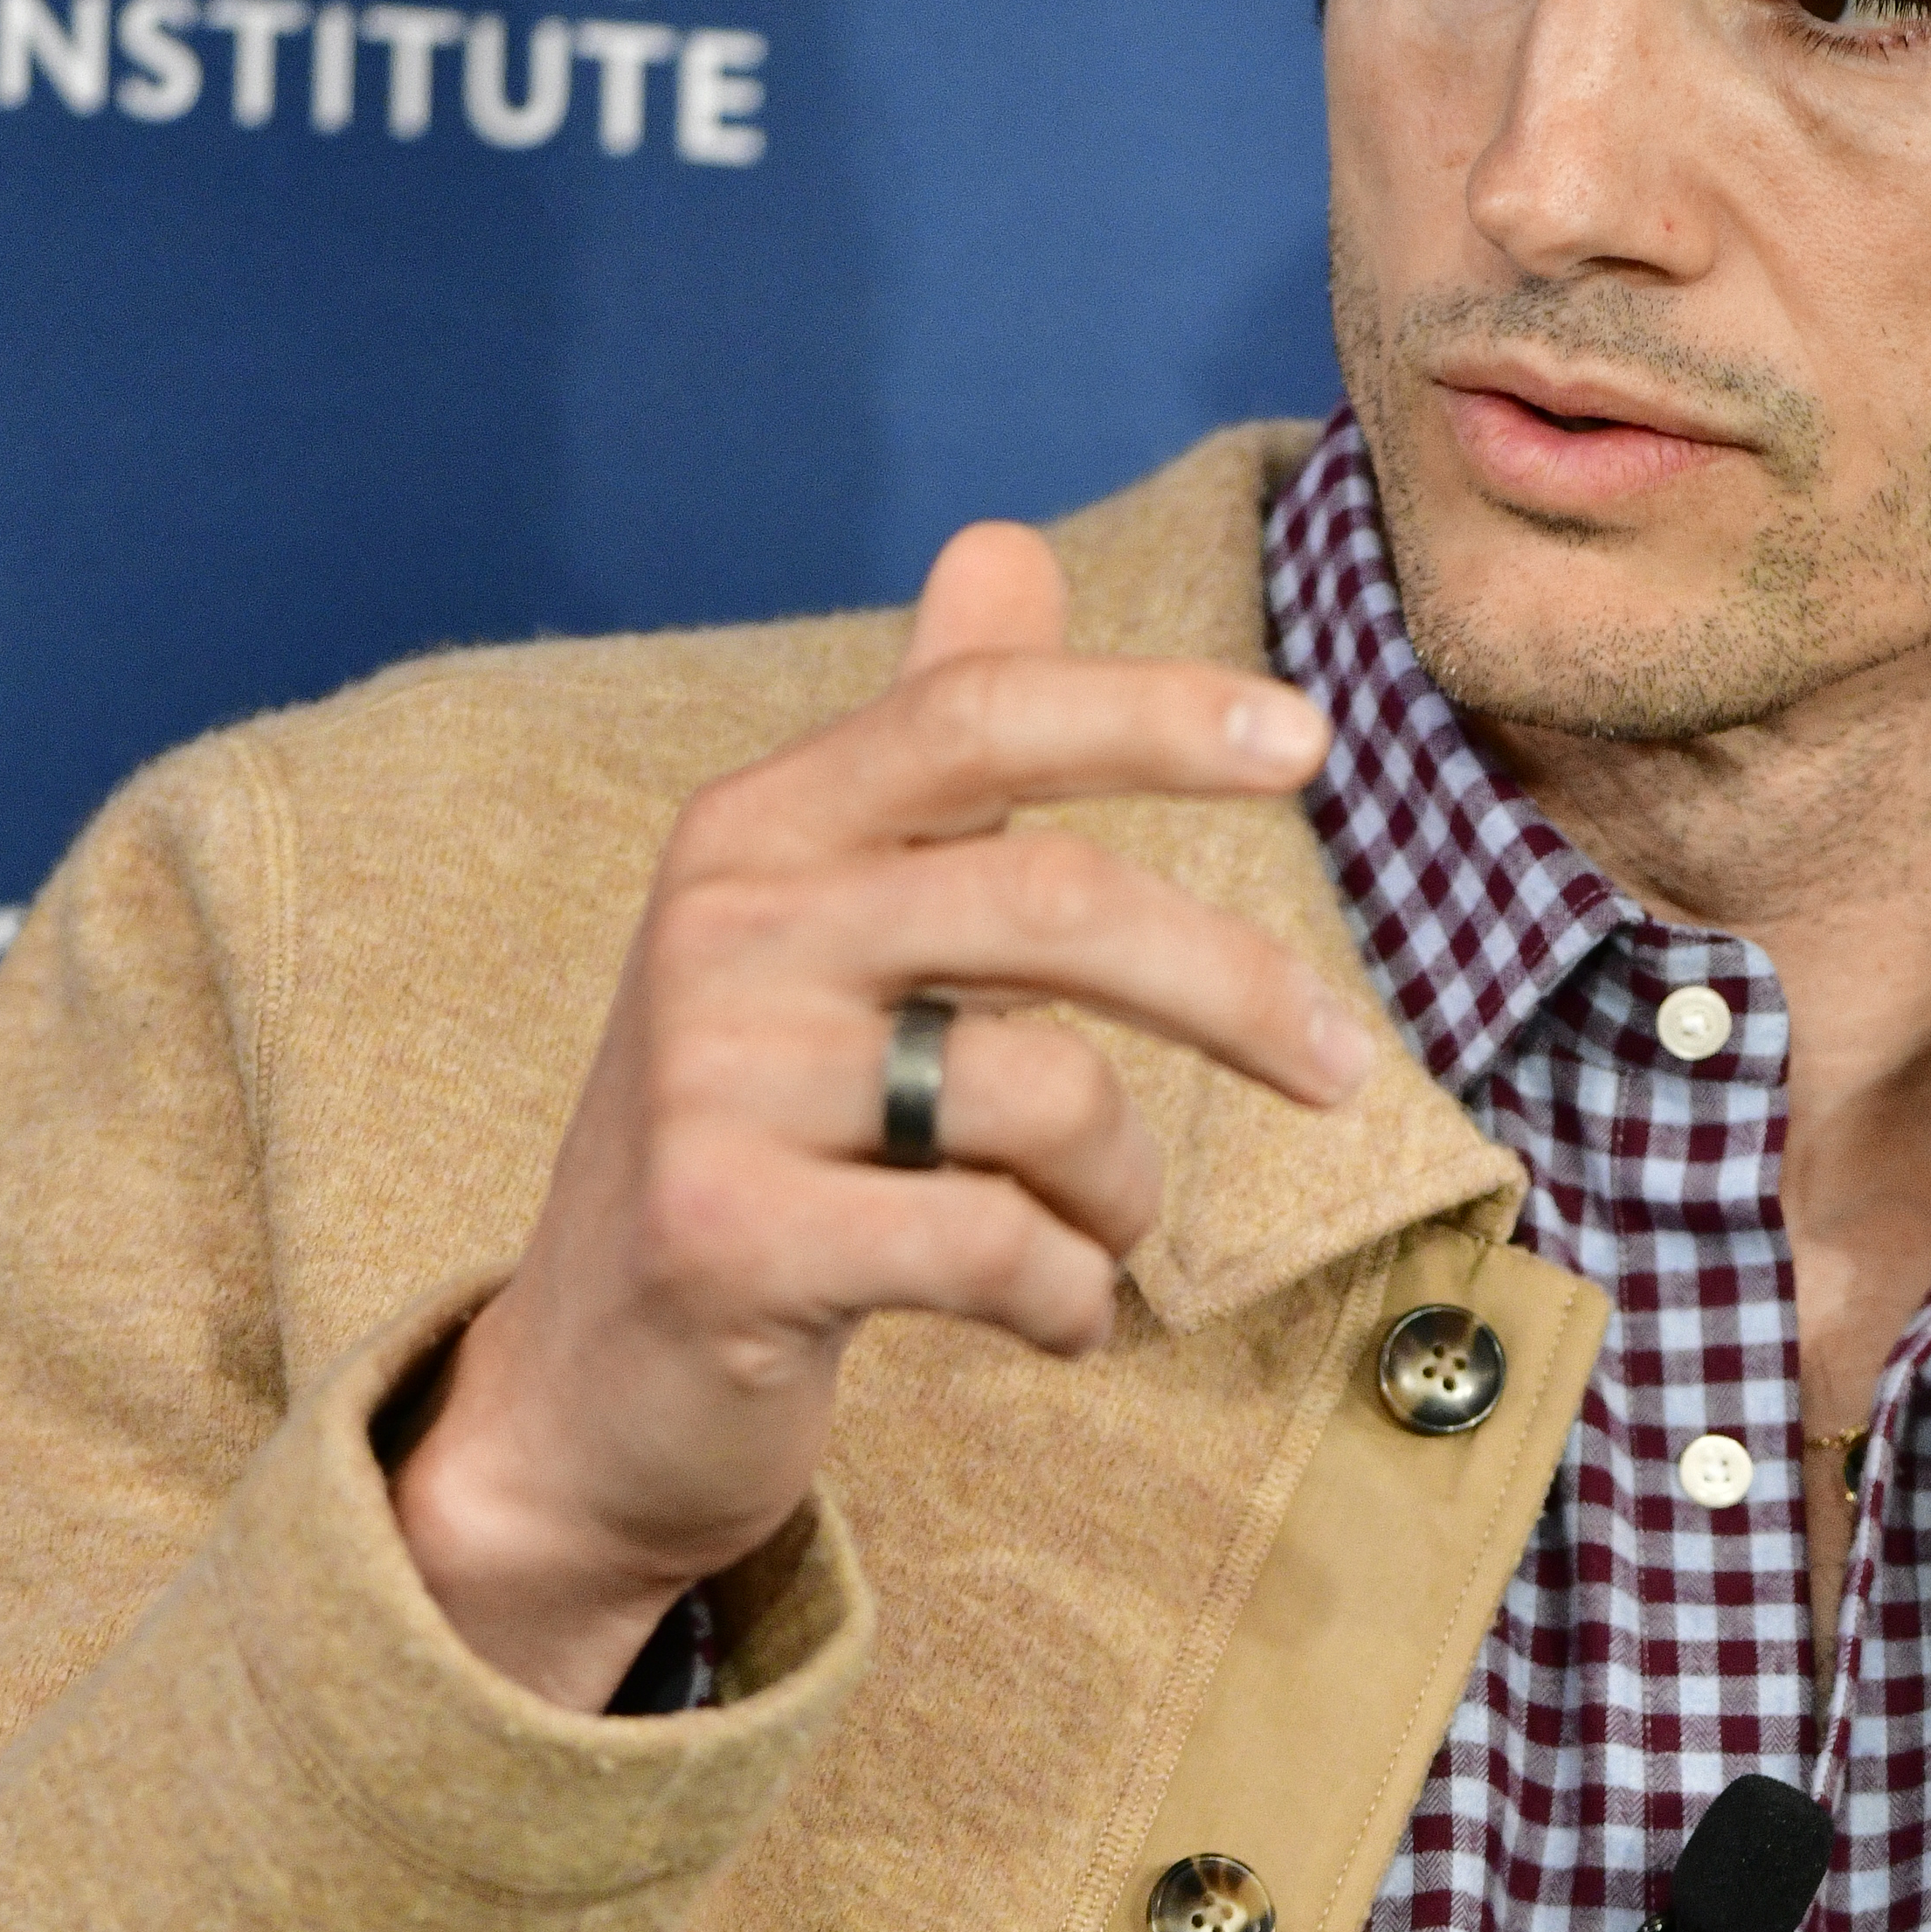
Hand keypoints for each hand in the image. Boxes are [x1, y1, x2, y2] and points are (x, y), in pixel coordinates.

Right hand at [390, 520, 1370, 1707]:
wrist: (590, 1386)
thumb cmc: (758, 1137)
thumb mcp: (823, 927)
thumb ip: (928, 753)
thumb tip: (1005, 544)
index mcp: (760, 831)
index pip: (977, 715)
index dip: (1151, 712)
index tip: (1306, 739)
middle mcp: (723, 929)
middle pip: (1058, 904)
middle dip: (1236, 988)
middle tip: (1340, 1069)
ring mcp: (713, 1084)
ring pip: (1048, 1093)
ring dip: (1127, 1188)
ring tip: (1097, 1233)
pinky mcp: (726, 1238)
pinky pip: (1000, 1248)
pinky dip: (1073, 1299)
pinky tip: (1054, 1321)